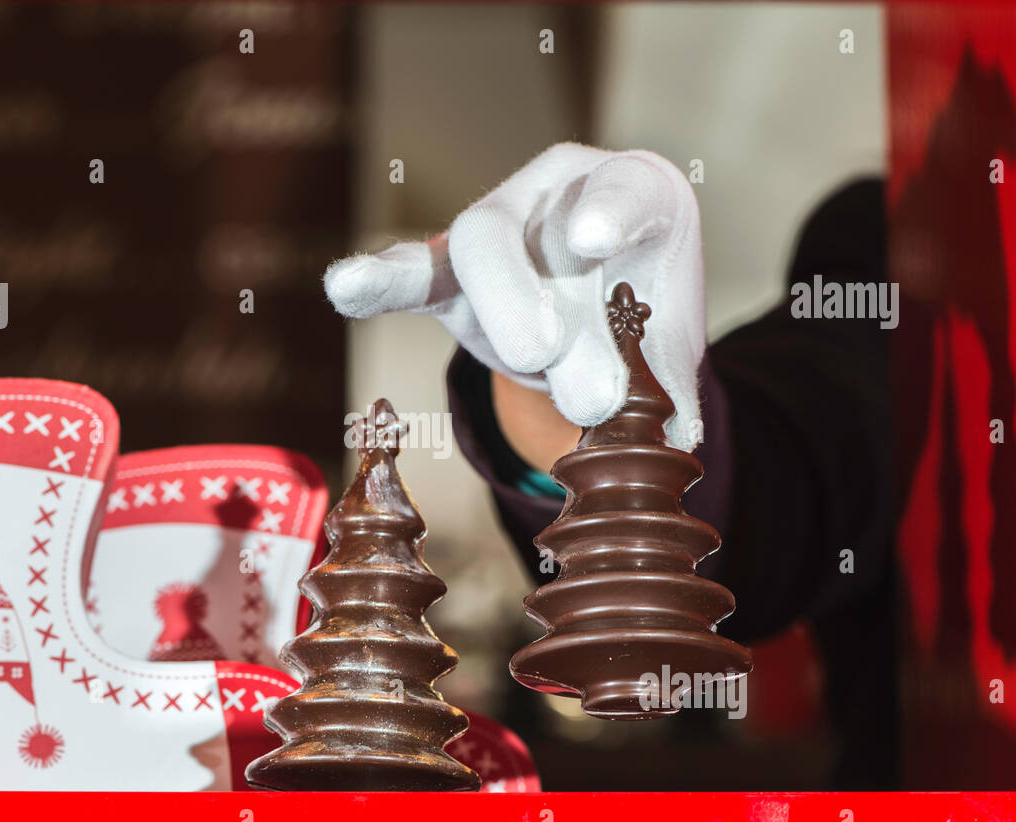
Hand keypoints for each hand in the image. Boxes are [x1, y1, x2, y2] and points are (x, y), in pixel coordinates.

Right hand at [323, 143, 706, 450]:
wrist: (599, 316)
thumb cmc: (642, 319)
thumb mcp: (669, 350)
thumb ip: (667, 389)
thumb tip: (670, 437)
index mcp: (637, 197)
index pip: (624, 191)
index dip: (607, 212)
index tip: (593, 242)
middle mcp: (561, 192)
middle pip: (532, 232)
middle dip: (538, 302)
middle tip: (581, 383)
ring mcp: (500, 226)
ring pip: (476, 247)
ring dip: (501, 313)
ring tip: (532, 360)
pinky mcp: (450, 273)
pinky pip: (411, 273)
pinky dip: (379, 282)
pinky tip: (345, 287)